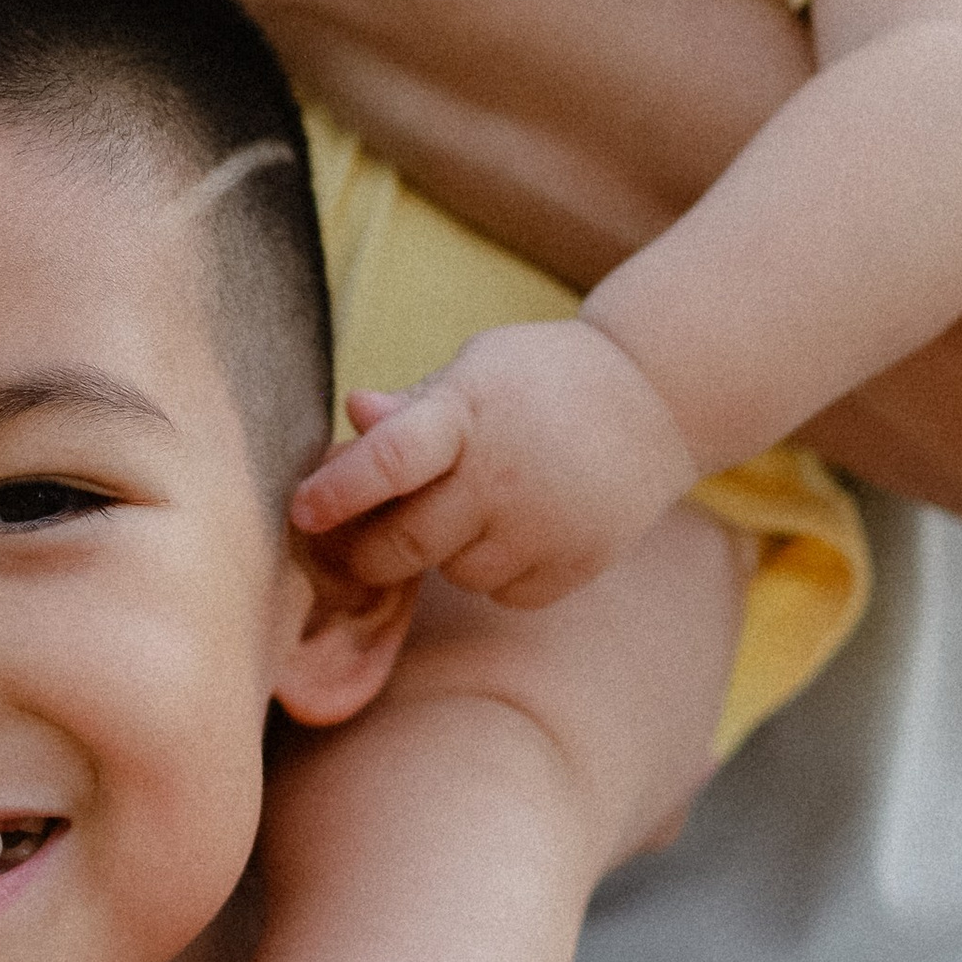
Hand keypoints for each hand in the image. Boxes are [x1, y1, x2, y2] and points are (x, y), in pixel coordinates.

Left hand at [291, 320, 698, 607]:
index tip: (302, 511)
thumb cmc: (544, 379)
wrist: (659, 399)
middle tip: (364, 542)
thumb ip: (414, 405)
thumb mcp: (478, 367)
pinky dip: (498, 573)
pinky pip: (504, 595)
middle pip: (408, 542)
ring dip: (447, 554)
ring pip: (455, 574)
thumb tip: (354, 412)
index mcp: (469, 414)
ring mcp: (544, 526)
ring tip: (481, 504)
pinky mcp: (577, 564)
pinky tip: (522, 527)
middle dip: (372, 550)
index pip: (392, 459)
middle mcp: (504, 476)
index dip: (340, 490)